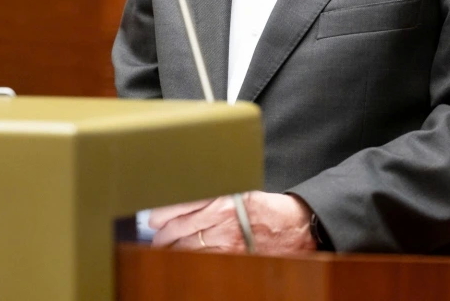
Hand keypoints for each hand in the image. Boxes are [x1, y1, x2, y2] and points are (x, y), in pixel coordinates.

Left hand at [150, 191, 317, 254]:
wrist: (295, 226)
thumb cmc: (267, 207)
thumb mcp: (240, 191)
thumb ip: (215, 193)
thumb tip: (187, 199)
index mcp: (221, 196)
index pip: (181, 203)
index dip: (163, 212)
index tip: (154, 216)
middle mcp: (221, 216)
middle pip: (180, 226)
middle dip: (163, 233)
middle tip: (156, 235)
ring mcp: (226, 238)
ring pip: (188, 245)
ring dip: (172, 248)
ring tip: (164, 249)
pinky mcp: (233, 254)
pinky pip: (203, 258)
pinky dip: (189, 259)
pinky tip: (183, 258)